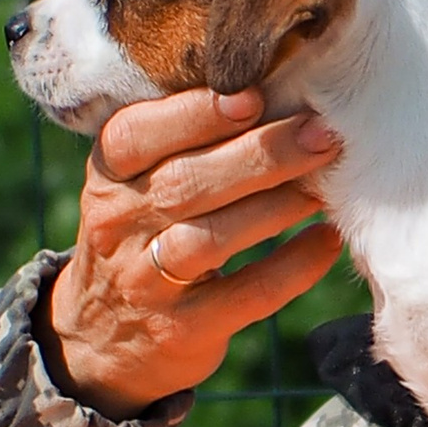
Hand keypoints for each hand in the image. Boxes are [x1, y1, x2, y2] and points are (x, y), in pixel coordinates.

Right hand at [37, 90, 343, 418]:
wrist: (102, 339)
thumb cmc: (143, 235)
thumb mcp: (137, 185)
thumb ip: (184, 142)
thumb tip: (277, 87)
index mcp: (108, 176)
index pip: (135, 136)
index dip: (192, 114)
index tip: (252, 95)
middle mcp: (118, 225)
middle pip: (185, 184)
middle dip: (259, 155)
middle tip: (321, 133)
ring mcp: (147, 282)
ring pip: (211, 238)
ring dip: (276, 207)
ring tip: (325, 184)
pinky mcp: (183, 330)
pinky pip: (245, 294)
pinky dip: (291, 267)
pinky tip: (325, 241)